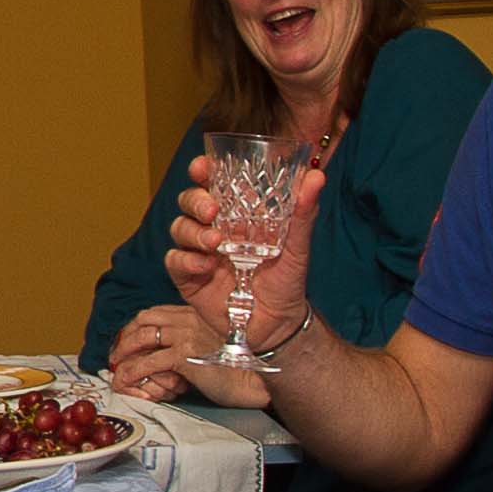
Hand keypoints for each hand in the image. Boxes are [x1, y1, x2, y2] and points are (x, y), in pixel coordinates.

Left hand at [104, 302, 264, 403]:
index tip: (124, 341)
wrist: (253, 380)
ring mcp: (187, 335)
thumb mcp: (206, 346)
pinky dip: (133, 372)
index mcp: (194, 313)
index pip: (154, 312)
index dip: (134, 326)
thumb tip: (158, 354)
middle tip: (116, 355)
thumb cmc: (233, 368)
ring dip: (124, 354)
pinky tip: (127, 381)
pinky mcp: (186, 355)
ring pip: (143, 338)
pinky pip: (150, 362)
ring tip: (117, 369)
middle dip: (125, 337)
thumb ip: (186, 342)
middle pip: (145, 320)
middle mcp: (190, 319)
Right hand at [170, 157, 309, 352]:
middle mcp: (213, 228)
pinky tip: (207, 266)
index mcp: (235, 214)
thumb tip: (316, 175)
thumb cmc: (287, 280)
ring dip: (194, 231)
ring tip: (217, 243)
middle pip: (188, 201)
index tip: (203, 167)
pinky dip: (188, 260)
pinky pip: (175, 261)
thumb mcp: (297, 246)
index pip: (212, 183)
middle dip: (195, 200)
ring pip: (179, 227)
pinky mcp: (188, 278)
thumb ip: (302, 212)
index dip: (202, 171)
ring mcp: (198, 252)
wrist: (279, 324)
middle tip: (212, 210)